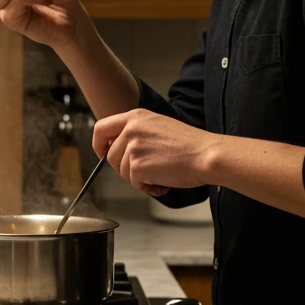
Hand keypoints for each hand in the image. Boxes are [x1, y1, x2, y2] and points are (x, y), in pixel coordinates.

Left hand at [93, 109, 219, 196]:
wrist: (206, 155)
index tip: (103, 153)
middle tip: (147, 170)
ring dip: (139, 178)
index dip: (98, 145)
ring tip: (161, 174)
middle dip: (125, 168)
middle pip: (110, 156)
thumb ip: (136, 133)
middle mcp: (131, 129)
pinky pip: (134, 183)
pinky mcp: (137, 166)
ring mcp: (133, 147)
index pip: (101, 129)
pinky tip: (164, 182)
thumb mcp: (158, 126)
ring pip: (122, 171)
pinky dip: (149, 188)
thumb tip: (120, 149)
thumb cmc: (190, 145)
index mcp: (135, 116)